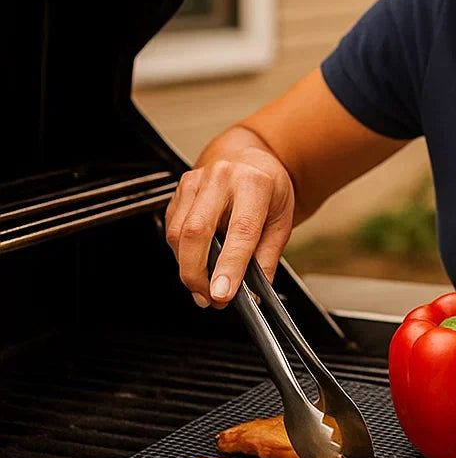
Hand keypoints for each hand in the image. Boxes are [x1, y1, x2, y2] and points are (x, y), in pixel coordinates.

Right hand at [165, 142, 295, 309]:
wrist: (251, 160)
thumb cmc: (268, 189)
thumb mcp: (282, 222)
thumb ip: (267, 258)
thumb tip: (253, 293)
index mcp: (254, 183)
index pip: (240, 230)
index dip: (229, 266)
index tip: (222, 293)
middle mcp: (222, 178)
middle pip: (196, 232)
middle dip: (197, 274)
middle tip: (210, 297)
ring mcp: (196, 181)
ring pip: (178, 234)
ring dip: (188, 268)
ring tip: (205, 286)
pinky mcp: (178, 191)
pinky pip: (171, 230)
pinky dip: (181, 254)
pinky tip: (197, 262)